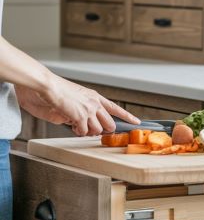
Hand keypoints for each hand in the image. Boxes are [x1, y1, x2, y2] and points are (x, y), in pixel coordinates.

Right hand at [16, 77, 139, 136]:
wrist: (51, 87)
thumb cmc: (60, 91)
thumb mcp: (79, 96)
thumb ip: (86, 106)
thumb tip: (87, 119)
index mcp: (96, 97)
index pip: (116, 108)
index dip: (127, 117)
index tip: (136, 122)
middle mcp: (95, 103)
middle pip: (110, 124)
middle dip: (104, 131)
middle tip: (94, 131)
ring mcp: (89, 110)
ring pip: (97, 131)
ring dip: (88, 132)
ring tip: (79, 126)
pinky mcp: (81, 116)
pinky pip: (84, 132)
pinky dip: (78, 132)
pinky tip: (73, 127)